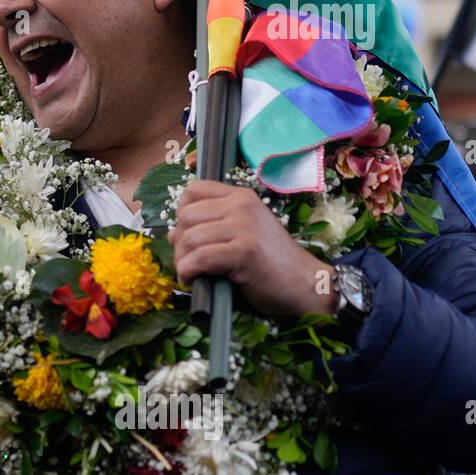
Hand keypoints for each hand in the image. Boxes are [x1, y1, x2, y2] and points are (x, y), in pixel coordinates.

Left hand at [170, 180, 336, 316]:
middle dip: (179, 242)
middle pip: (185, 216)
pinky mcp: (243, 251)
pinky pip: (199, 258)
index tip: (188, 234)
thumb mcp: (242, 233)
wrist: (305, 284)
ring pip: (189, 238)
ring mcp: (243, 227)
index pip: (193, 190)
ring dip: (182, 261)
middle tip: (188, 261)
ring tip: (191, 273)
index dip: (182, 212)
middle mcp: (241, 206)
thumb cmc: (270, 262)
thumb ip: (212, 227)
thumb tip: (171, 234)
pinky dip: (188, 272)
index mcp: (241, 197)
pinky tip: (194, 280)